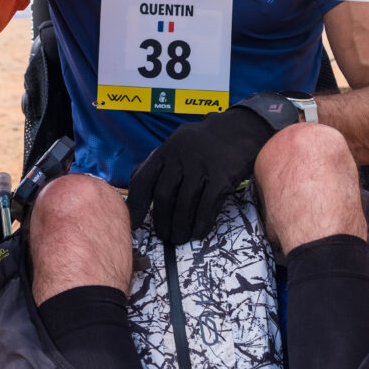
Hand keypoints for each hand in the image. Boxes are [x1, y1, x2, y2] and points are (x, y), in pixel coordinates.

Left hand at [127, 106, 278, 243]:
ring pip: (184, 204)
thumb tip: (132, 185)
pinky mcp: (221, 176)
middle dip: (161, 221)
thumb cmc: (201, 143)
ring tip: (179, 238)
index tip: (135, 224)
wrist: (236, 130)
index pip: (142, 180)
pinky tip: (197, 233)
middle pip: (163, 195)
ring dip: (180, 226)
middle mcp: (180, 157)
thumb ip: (155, 164)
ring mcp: (201, 166)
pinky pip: (207, 206)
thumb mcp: (174, 145)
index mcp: (164, 151)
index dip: (136, 206)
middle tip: (163, 236)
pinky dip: (201, 223)